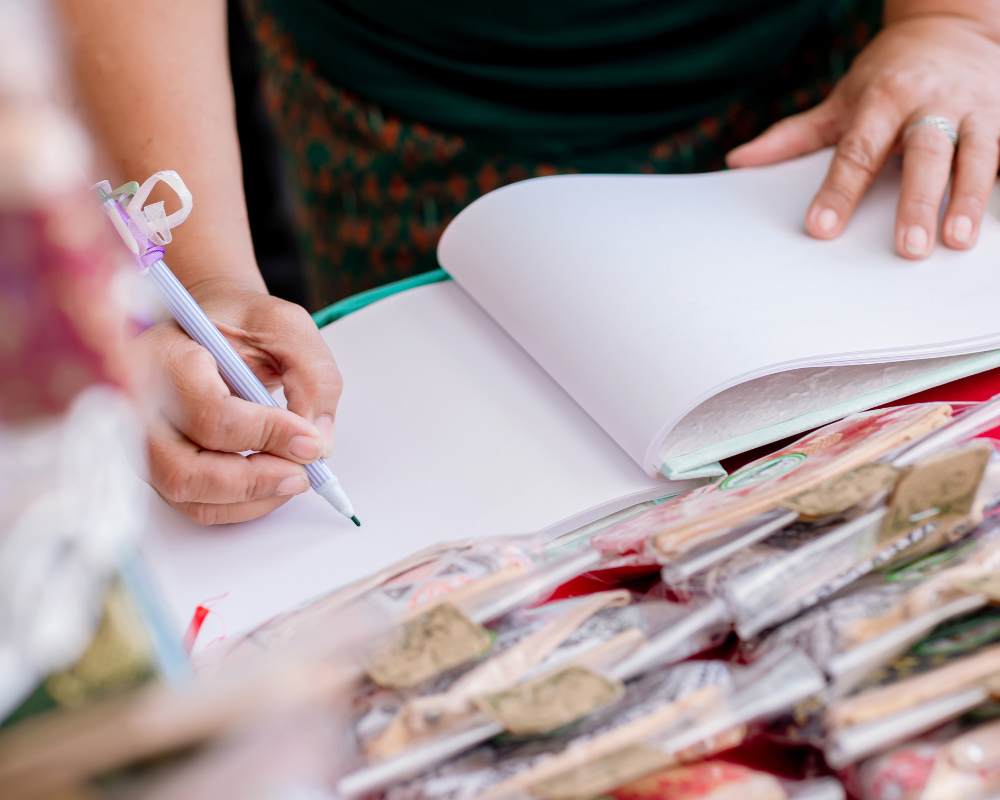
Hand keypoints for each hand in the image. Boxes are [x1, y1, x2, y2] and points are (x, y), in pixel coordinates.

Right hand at [136, 282, 341, 523]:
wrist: (211, 327)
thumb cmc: (241, 324)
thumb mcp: (287, 328)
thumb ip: (312, 376)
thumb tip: (318, 443)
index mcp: (165, 356)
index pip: (211, 414)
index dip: (268, 434)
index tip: (310, 440)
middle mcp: (138, 403)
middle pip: (185, 470)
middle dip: (254, 480)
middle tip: (302, 472)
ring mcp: (142, 440)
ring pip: (188, 494)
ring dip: (251, 497)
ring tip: (294, 476)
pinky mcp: (158, 464)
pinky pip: (196, 503)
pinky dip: (242, 504)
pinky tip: (272, 480)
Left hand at [726, 11, 999, 258]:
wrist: (952, 25)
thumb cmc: (887, 75)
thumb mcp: (841, 99)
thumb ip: (794, 136)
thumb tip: (737, 161)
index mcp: (884, 99)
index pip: (856, 152)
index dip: (838, 191)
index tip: (821, 229)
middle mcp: (932, 102)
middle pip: (925, 155)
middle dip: (917, 202)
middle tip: (907, 249)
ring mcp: (977, 108)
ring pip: (978, 154)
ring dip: (969, 199)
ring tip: (957, 241)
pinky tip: (994, 224)